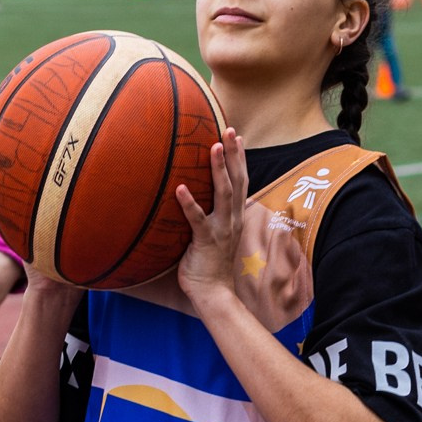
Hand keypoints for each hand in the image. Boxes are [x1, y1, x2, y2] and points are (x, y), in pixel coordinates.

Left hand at [174, 127, 249, 313]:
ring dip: (219, 169)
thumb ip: (214, 214)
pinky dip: (189, 203)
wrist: (213, 292)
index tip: (237, 136)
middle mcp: (232, 219)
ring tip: (213, 147)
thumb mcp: (216, 233)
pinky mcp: (206, 241)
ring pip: (223, 194)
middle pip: (237, 180)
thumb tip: (200, 196)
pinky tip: (180, 188)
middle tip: (229, 130)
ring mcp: (221, 229)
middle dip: (233, 154)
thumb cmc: (209, 262)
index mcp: (235, 216)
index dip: (239, 158)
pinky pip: (197, 219)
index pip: (241, 181)